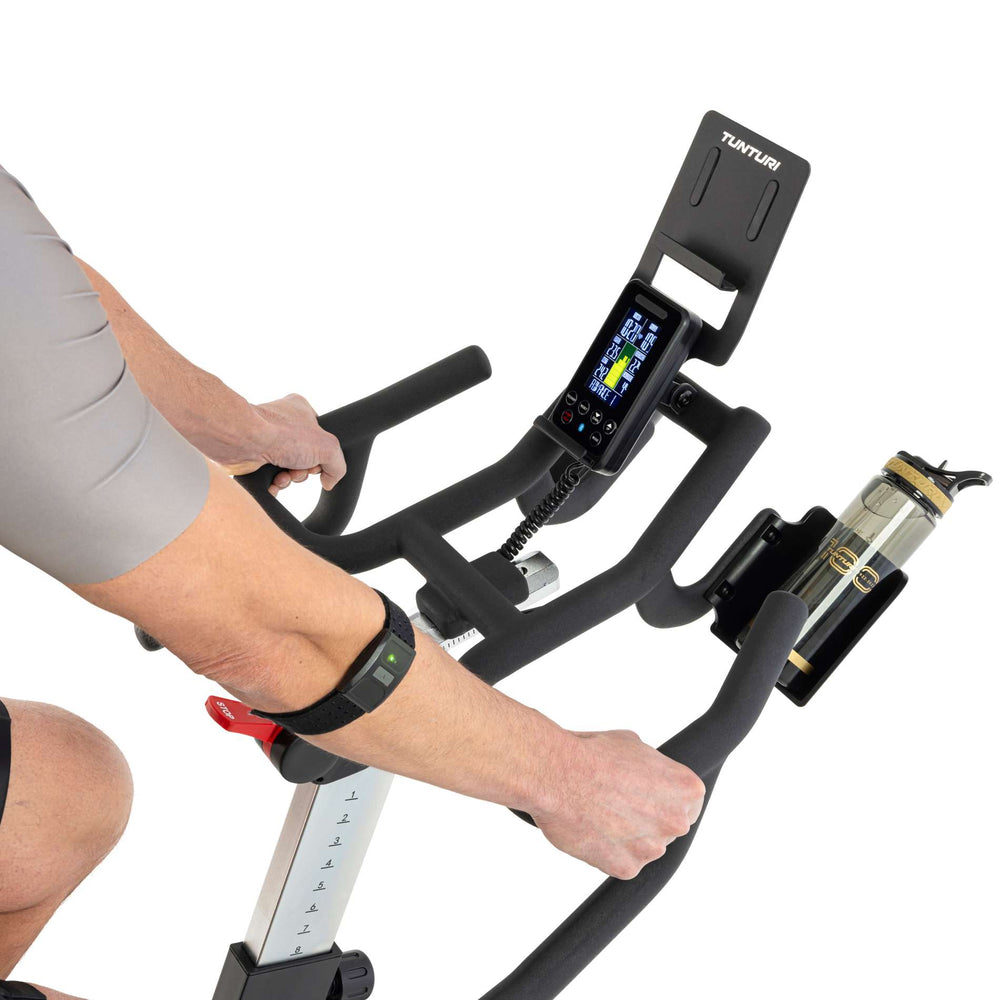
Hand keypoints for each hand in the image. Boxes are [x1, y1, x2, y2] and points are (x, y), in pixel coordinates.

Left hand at [224, 394, 346, 495]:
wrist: (243, 441)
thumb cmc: (280, 433)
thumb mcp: (327, 447)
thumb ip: (338, 465)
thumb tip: (329, 480)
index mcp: (300, 411)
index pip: (320, 437)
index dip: (322, 454)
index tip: (318, 460)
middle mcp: (282, 423)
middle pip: (304, 457)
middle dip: (303, 471)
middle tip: (298, 469)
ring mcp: (265, 440)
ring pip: (286, 469)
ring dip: (288, 479)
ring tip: (282, 476)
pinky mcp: (251, 456)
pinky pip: (268, 477)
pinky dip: (272, 485)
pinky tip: (271, 482)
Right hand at [532, 729, 704, 879]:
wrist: (557, 775)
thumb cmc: (591, 755)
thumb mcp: (633, 744)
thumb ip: (653, 768)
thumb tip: (650, 775)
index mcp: (685, 789)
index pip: (691, 802)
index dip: (668, 798)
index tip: (652, 798)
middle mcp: (676, 822)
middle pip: (669, 826)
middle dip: (648, 817)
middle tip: (619, 803)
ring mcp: (652, 848)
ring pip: (646, 846)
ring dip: (629, 836)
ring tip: (600, 813)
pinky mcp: (627, 868)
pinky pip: (623, 861)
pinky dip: (609, 850)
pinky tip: (592, 829)